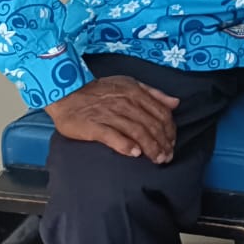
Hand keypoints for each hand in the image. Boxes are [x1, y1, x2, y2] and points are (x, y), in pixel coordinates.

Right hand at [45, 75, 180, 162]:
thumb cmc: (100, 91)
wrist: (68, 93)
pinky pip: (113, 136)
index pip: (161, 113)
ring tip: (157, 159)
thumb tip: (175, 103)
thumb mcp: (130, 84)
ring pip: (137, 132)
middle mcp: (126, 103)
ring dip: (150, 147)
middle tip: (167, 157)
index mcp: (136, 93)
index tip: (172, 143)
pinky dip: (126, 145)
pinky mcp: (94, 126)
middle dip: (163, 143)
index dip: (169, 130)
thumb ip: (154, 93)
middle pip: (151, 124)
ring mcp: (110, 115)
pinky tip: (135, 154)